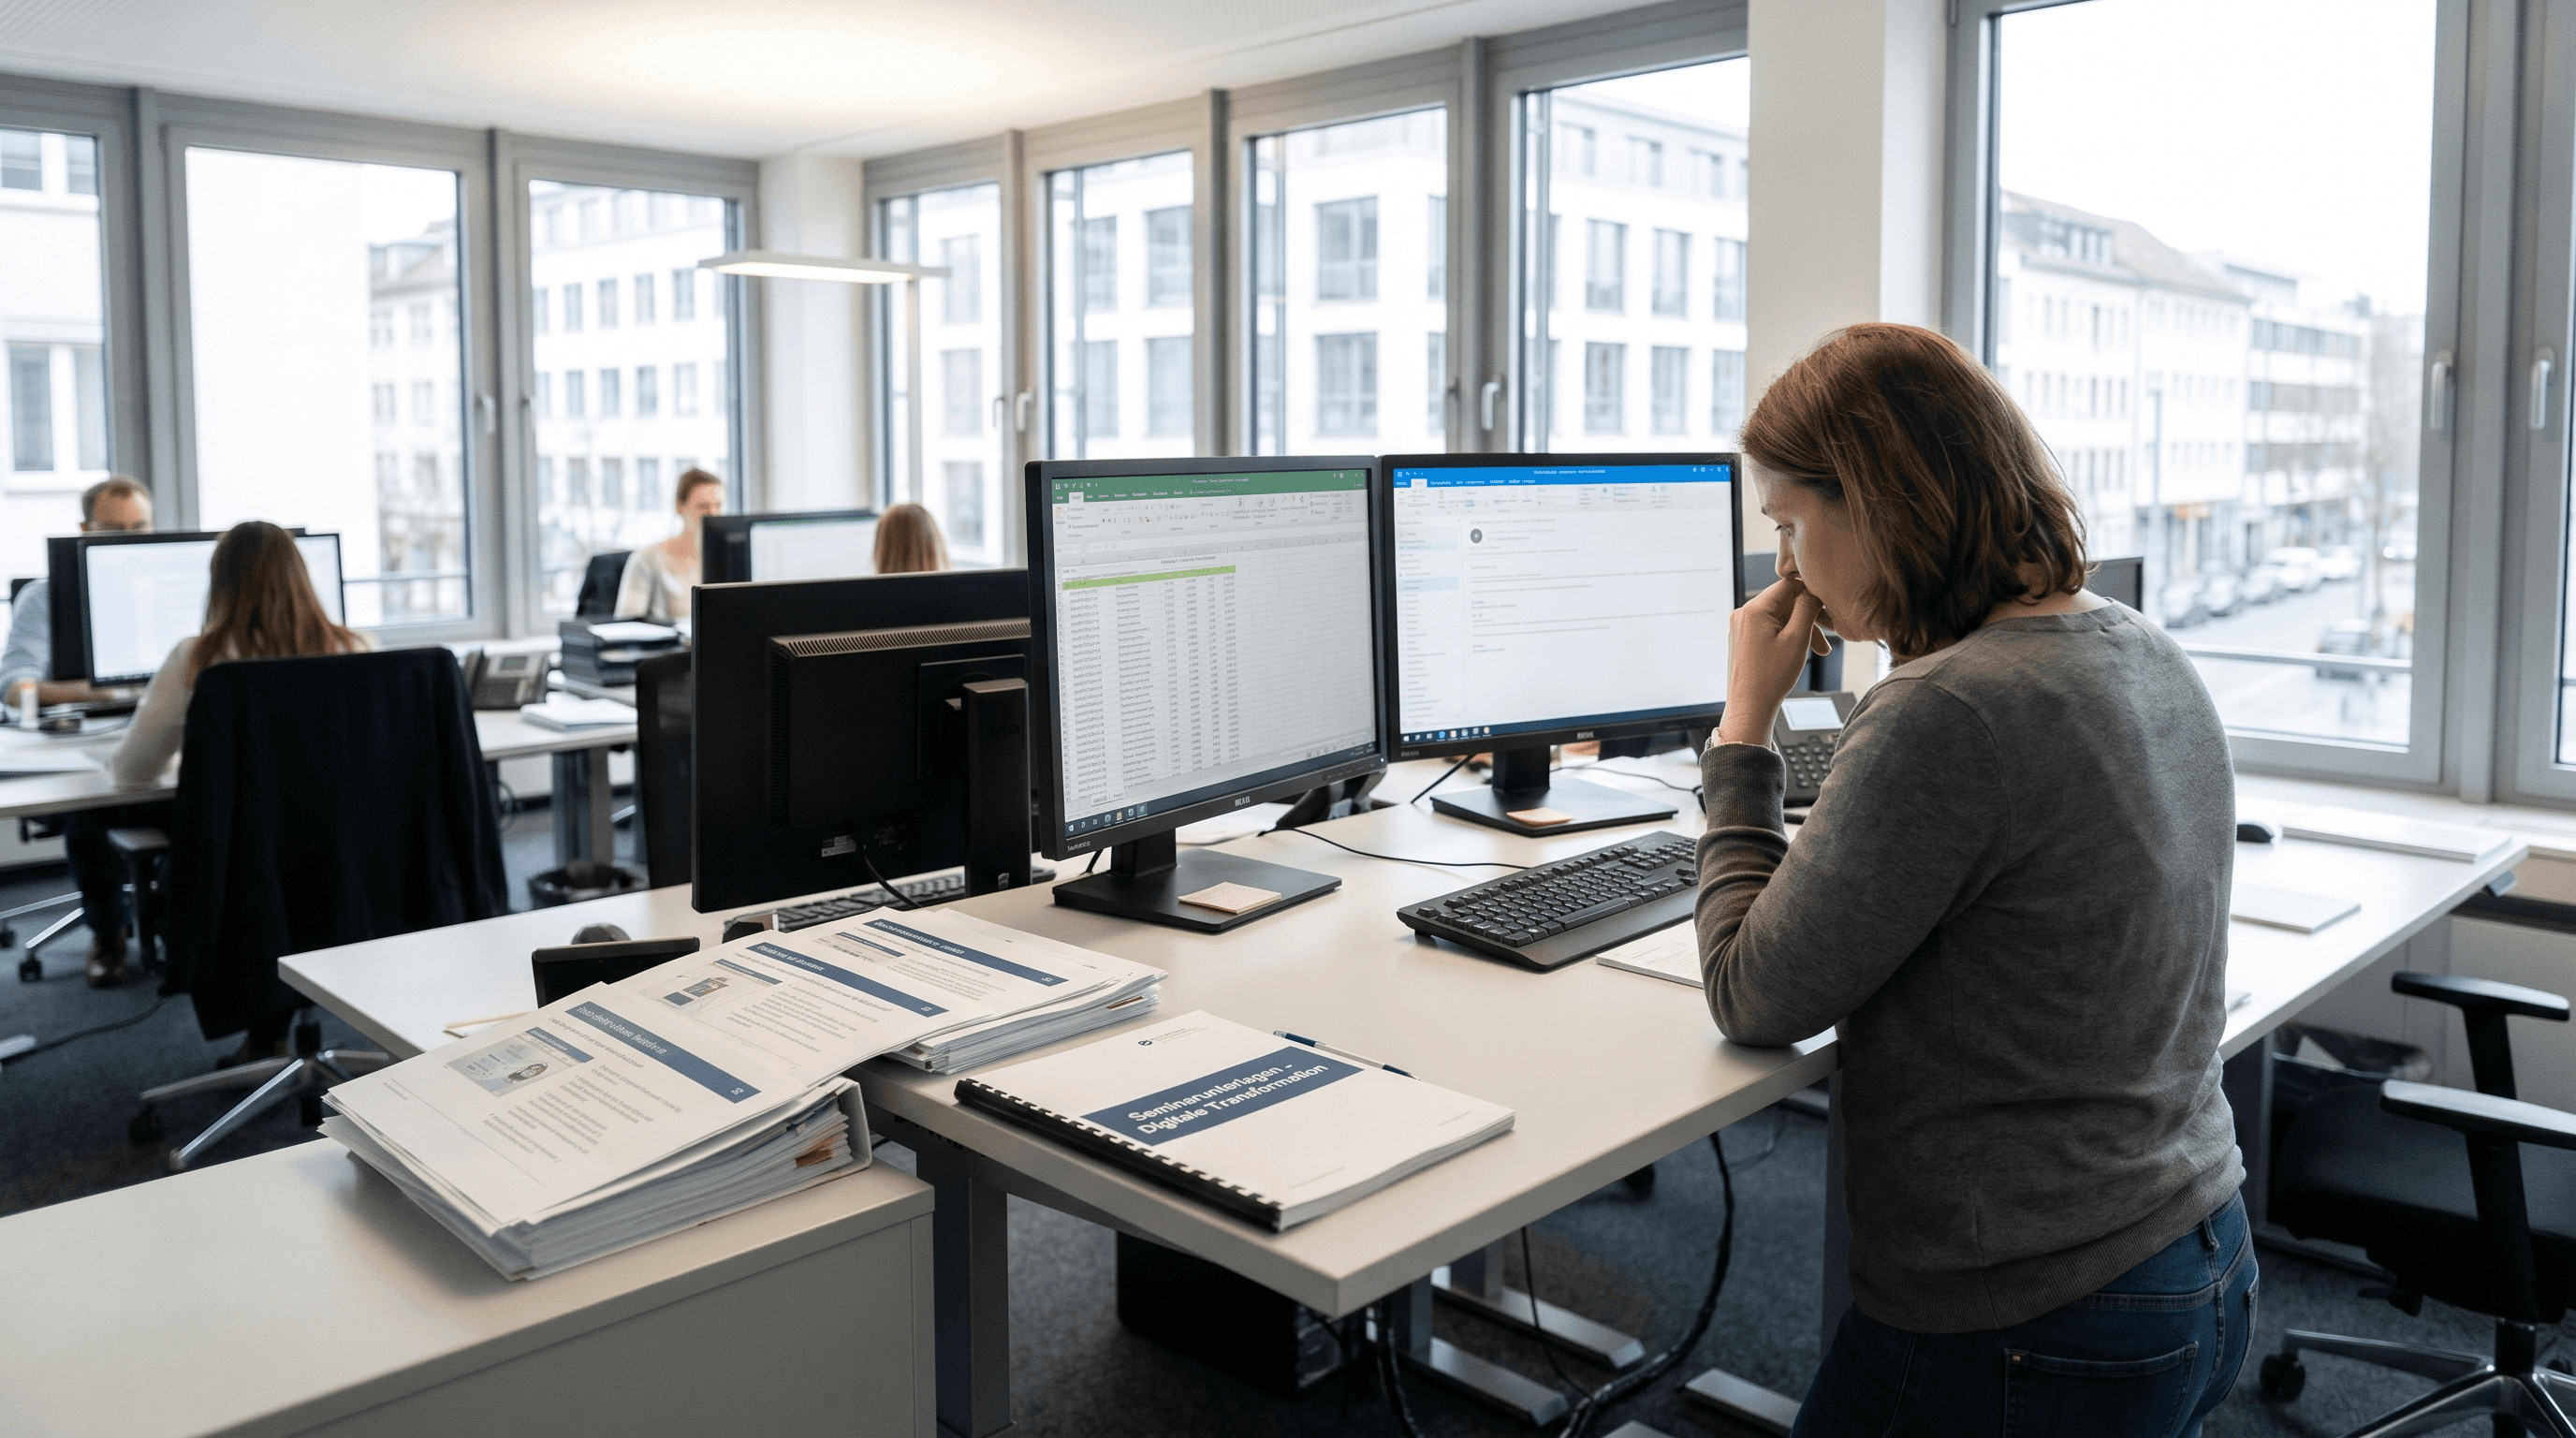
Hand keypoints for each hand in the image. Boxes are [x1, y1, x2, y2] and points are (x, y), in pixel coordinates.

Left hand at [1717, 578, 1830, 745]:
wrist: (1749, 708)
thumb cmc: (1771, 677)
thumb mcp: (1797, 638)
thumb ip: (1807, 608)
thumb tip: (1813, 590)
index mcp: (1753, 609)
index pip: (1789, 586)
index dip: (1811, 595)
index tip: (1827, 611)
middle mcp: (1742, 614)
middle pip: (1784, 602)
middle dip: (1808, 618)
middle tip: (1826, 639)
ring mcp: (1741, 627)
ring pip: (1779, 617)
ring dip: (1801, 629)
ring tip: (1820, 650)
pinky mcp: (1743, 639)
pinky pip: (1770, 628)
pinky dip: (1787, 636)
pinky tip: (1800, 652)